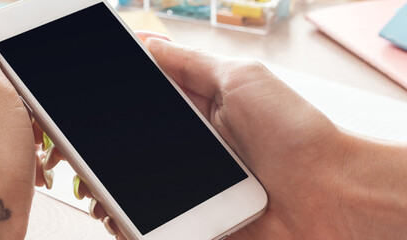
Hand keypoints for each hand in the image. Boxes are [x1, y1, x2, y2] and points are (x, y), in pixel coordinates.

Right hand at [75, 35, 353, 238]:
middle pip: (130, 153)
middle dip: (97, 156)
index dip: (109, 109)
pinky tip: (117, 219)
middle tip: (73, 154)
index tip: (78, 111)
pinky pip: (156, 228)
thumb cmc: (296, 134)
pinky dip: (131, 226)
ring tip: (95, 192)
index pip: (143, 107)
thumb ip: (191, 64)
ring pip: (135, 194)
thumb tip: (147, 45)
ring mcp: (195, 192)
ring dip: (107, 193)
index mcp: (201, 113)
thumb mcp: (242, 80)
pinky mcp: (200, 226)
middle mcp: (194, 152)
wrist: (334, 196)